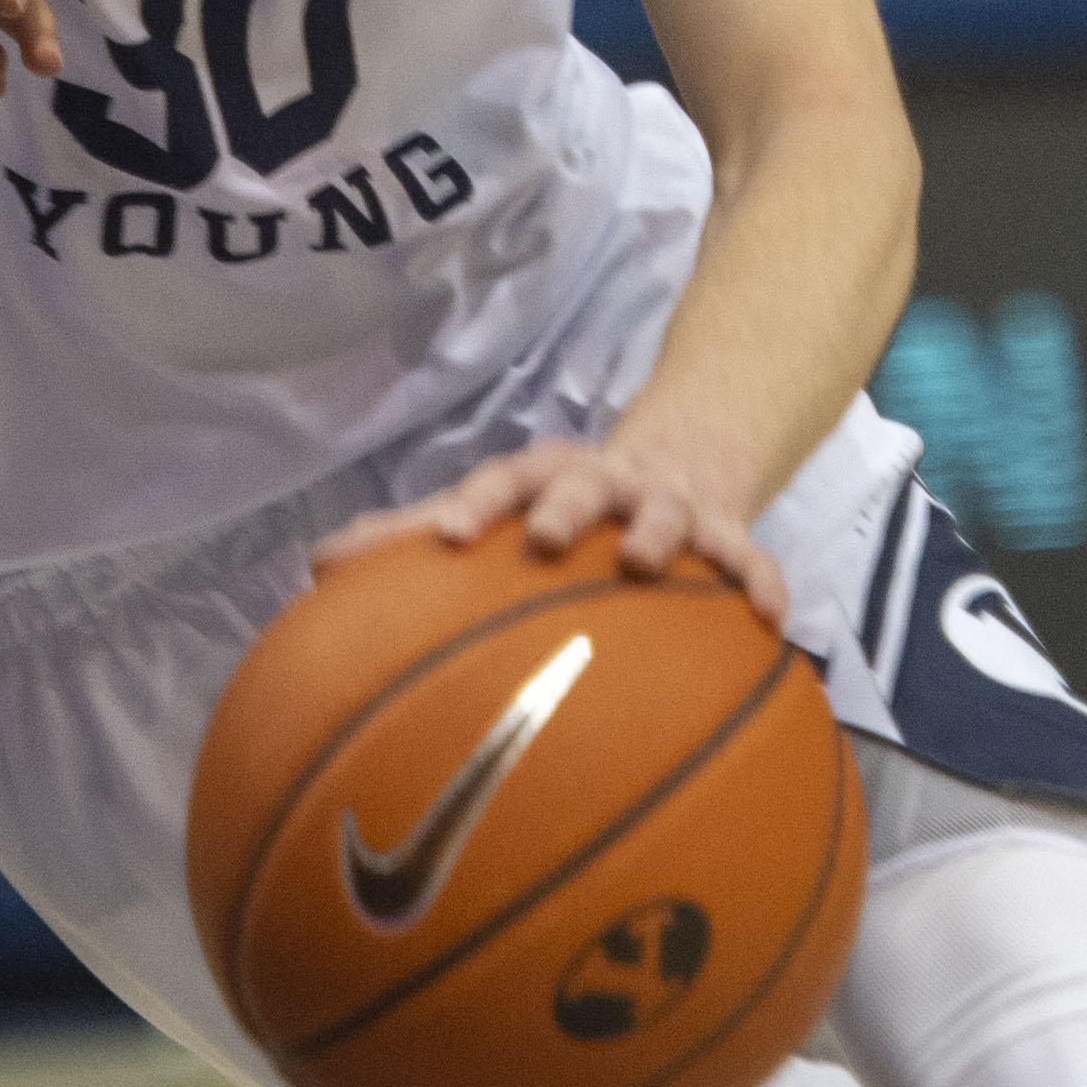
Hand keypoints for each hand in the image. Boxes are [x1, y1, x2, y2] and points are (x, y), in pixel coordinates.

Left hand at [315, 438, 787, 628]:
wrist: (677, 461)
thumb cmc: (559, 504)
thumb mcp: (493, 512)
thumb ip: (405, 543)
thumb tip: (312, 570)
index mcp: (540, 477)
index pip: (498, 478)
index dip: (471, 504)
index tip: (448, 538)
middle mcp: (601, 482)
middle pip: (577, 482)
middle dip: (560, 505)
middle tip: (543, 539)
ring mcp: (667, 505)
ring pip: (666, 512)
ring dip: (658, 532)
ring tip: (649, 564)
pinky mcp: (728, 534)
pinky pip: (752, 560)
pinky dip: (762, 585)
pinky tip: (774, 626)